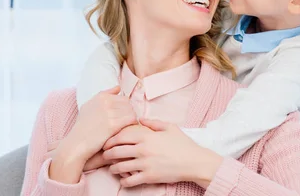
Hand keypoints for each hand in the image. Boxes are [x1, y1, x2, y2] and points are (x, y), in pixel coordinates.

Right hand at [50, 86, 136, 182]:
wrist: (76, 144)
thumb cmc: (83, 128)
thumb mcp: (89, 107)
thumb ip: (104, 95)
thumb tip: (118, 87)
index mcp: (101, 97)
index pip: (123, 98)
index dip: (124, 109)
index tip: (120, 118)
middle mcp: (105, 102)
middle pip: (128, 104)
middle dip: (128, 113)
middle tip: (124, 124)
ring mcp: (109, 112)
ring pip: (131, 111)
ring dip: (131, 120)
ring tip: (125, 128)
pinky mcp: (113, 124)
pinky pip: (131, 119)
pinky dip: (132, 125)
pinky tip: (127, 131)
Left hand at [102, 119, 222, 188]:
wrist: (194, 162)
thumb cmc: (183, 144)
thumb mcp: (170, 127)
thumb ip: (154, 122)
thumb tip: (141, 118)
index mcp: (147, 136)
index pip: (121, 136)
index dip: (111, 139)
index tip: (107, 142)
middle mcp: (143, 149)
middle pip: (116, 151)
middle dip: (108, 154)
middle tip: (105, 156)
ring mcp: (145, 164)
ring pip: (120, 167)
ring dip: (113, 168)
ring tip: (113, 168)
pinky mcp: (148, 177)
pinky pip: (129, 181)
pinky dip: (124, 181)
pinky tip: (124, 179)